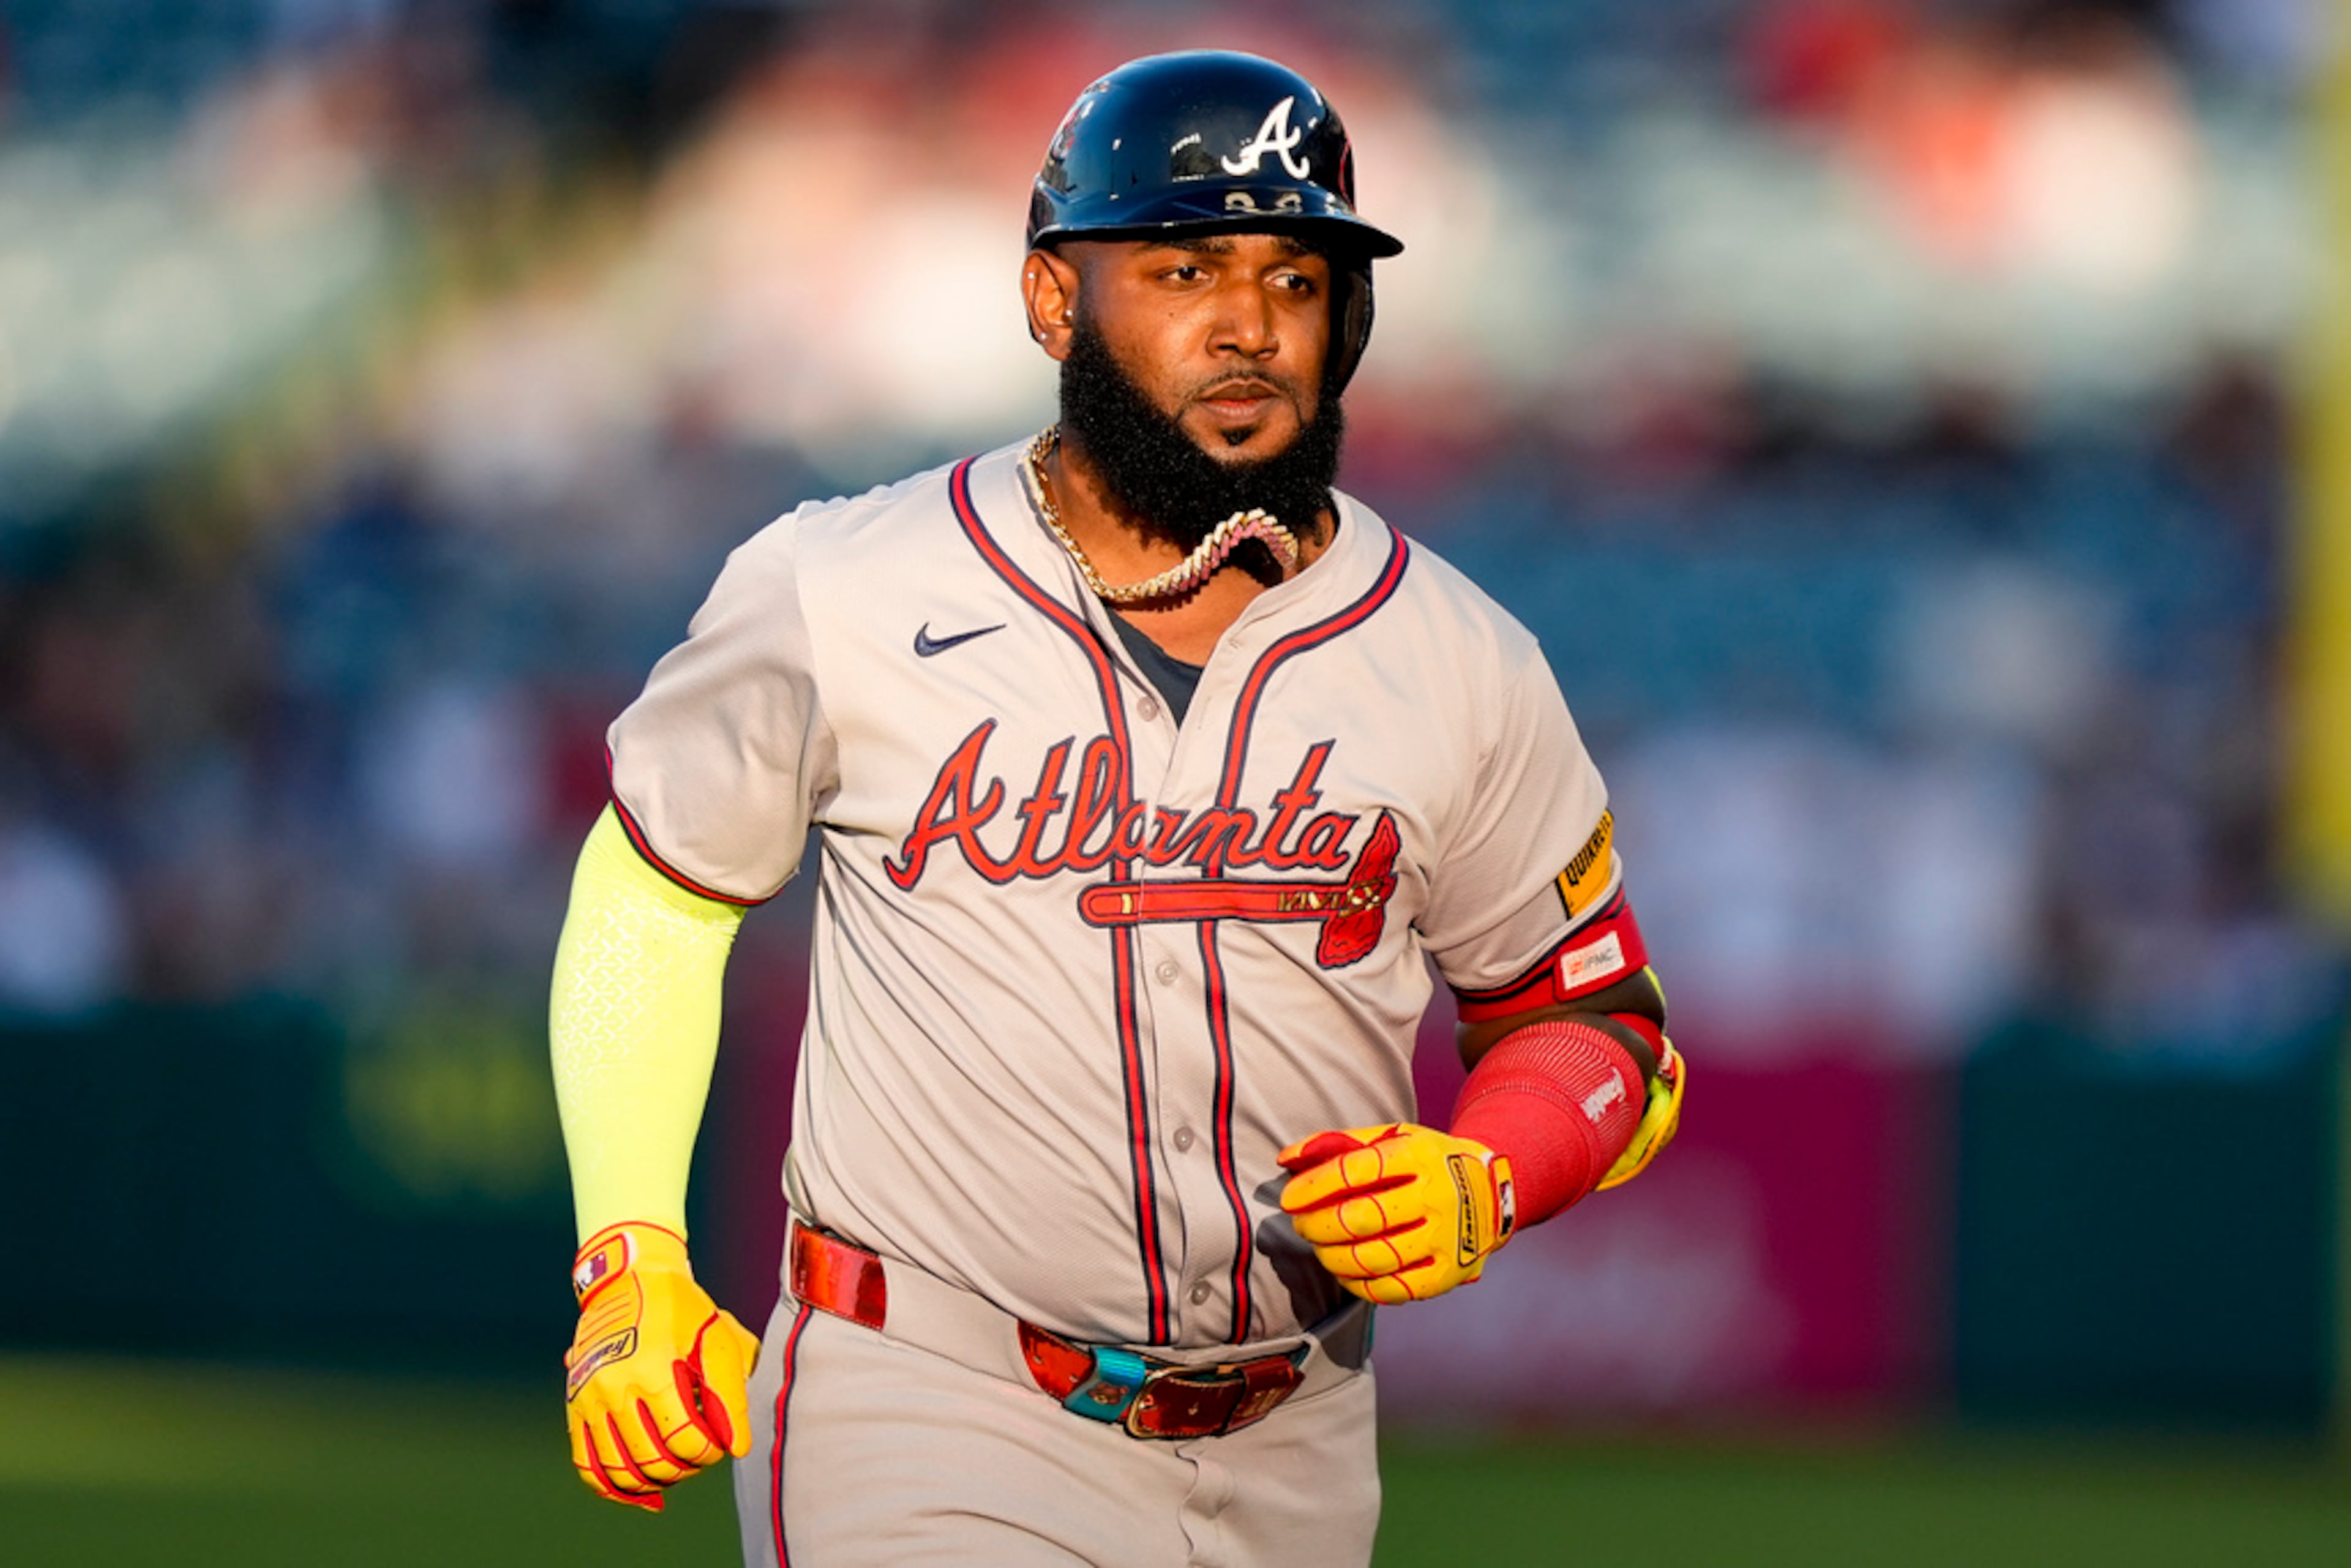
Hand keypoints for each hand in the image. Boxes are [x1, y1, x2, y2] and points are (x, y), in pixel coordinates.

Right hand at [564, 1221, 759, 1509]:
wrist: (627, 1278)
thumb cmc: (683, 1310)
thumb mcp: (717, 1339)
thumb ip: (730, 1394)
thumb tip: (737, 1448)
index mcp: (654, 1368)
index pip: (685, 1439)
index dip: (709, 1453)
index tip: (719, 1445)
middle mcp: (615, 1386)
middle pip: (653, 1460)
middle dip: (685, 1468)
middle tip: (699, 1455)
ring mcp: (590, 1398)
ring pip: (619, 1470)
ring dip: (653, 1481)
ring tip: (674, 1468)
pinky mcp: (575, 1404)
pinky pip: (587, 1464)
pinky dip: (612, 1486)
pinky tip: (637, 1488)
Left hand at [1276, 1123, 1515, 1304]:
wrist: (1490, 1189)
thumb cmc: (1426, 1161)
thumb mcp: (1392, 1138)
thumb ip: (1338, 1144)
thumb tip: (1285, 1158)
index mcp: (1420, 1155)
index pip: (1355, 1171)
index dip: (1313, 1187)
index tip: (1289, 1198)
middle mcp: (1437, 1196)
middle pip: (1361, 1219)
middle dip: (1317, 1225)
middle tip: (1300, 1224)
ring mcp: (1446, 1239)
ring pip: (1373, 1258)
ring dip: (1332, 1257)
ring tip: (1319, 1247)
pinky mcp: (1448, 1274)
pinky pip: (1392, 1289)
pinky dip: (1357, 1285)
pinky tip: (1343, 1271)